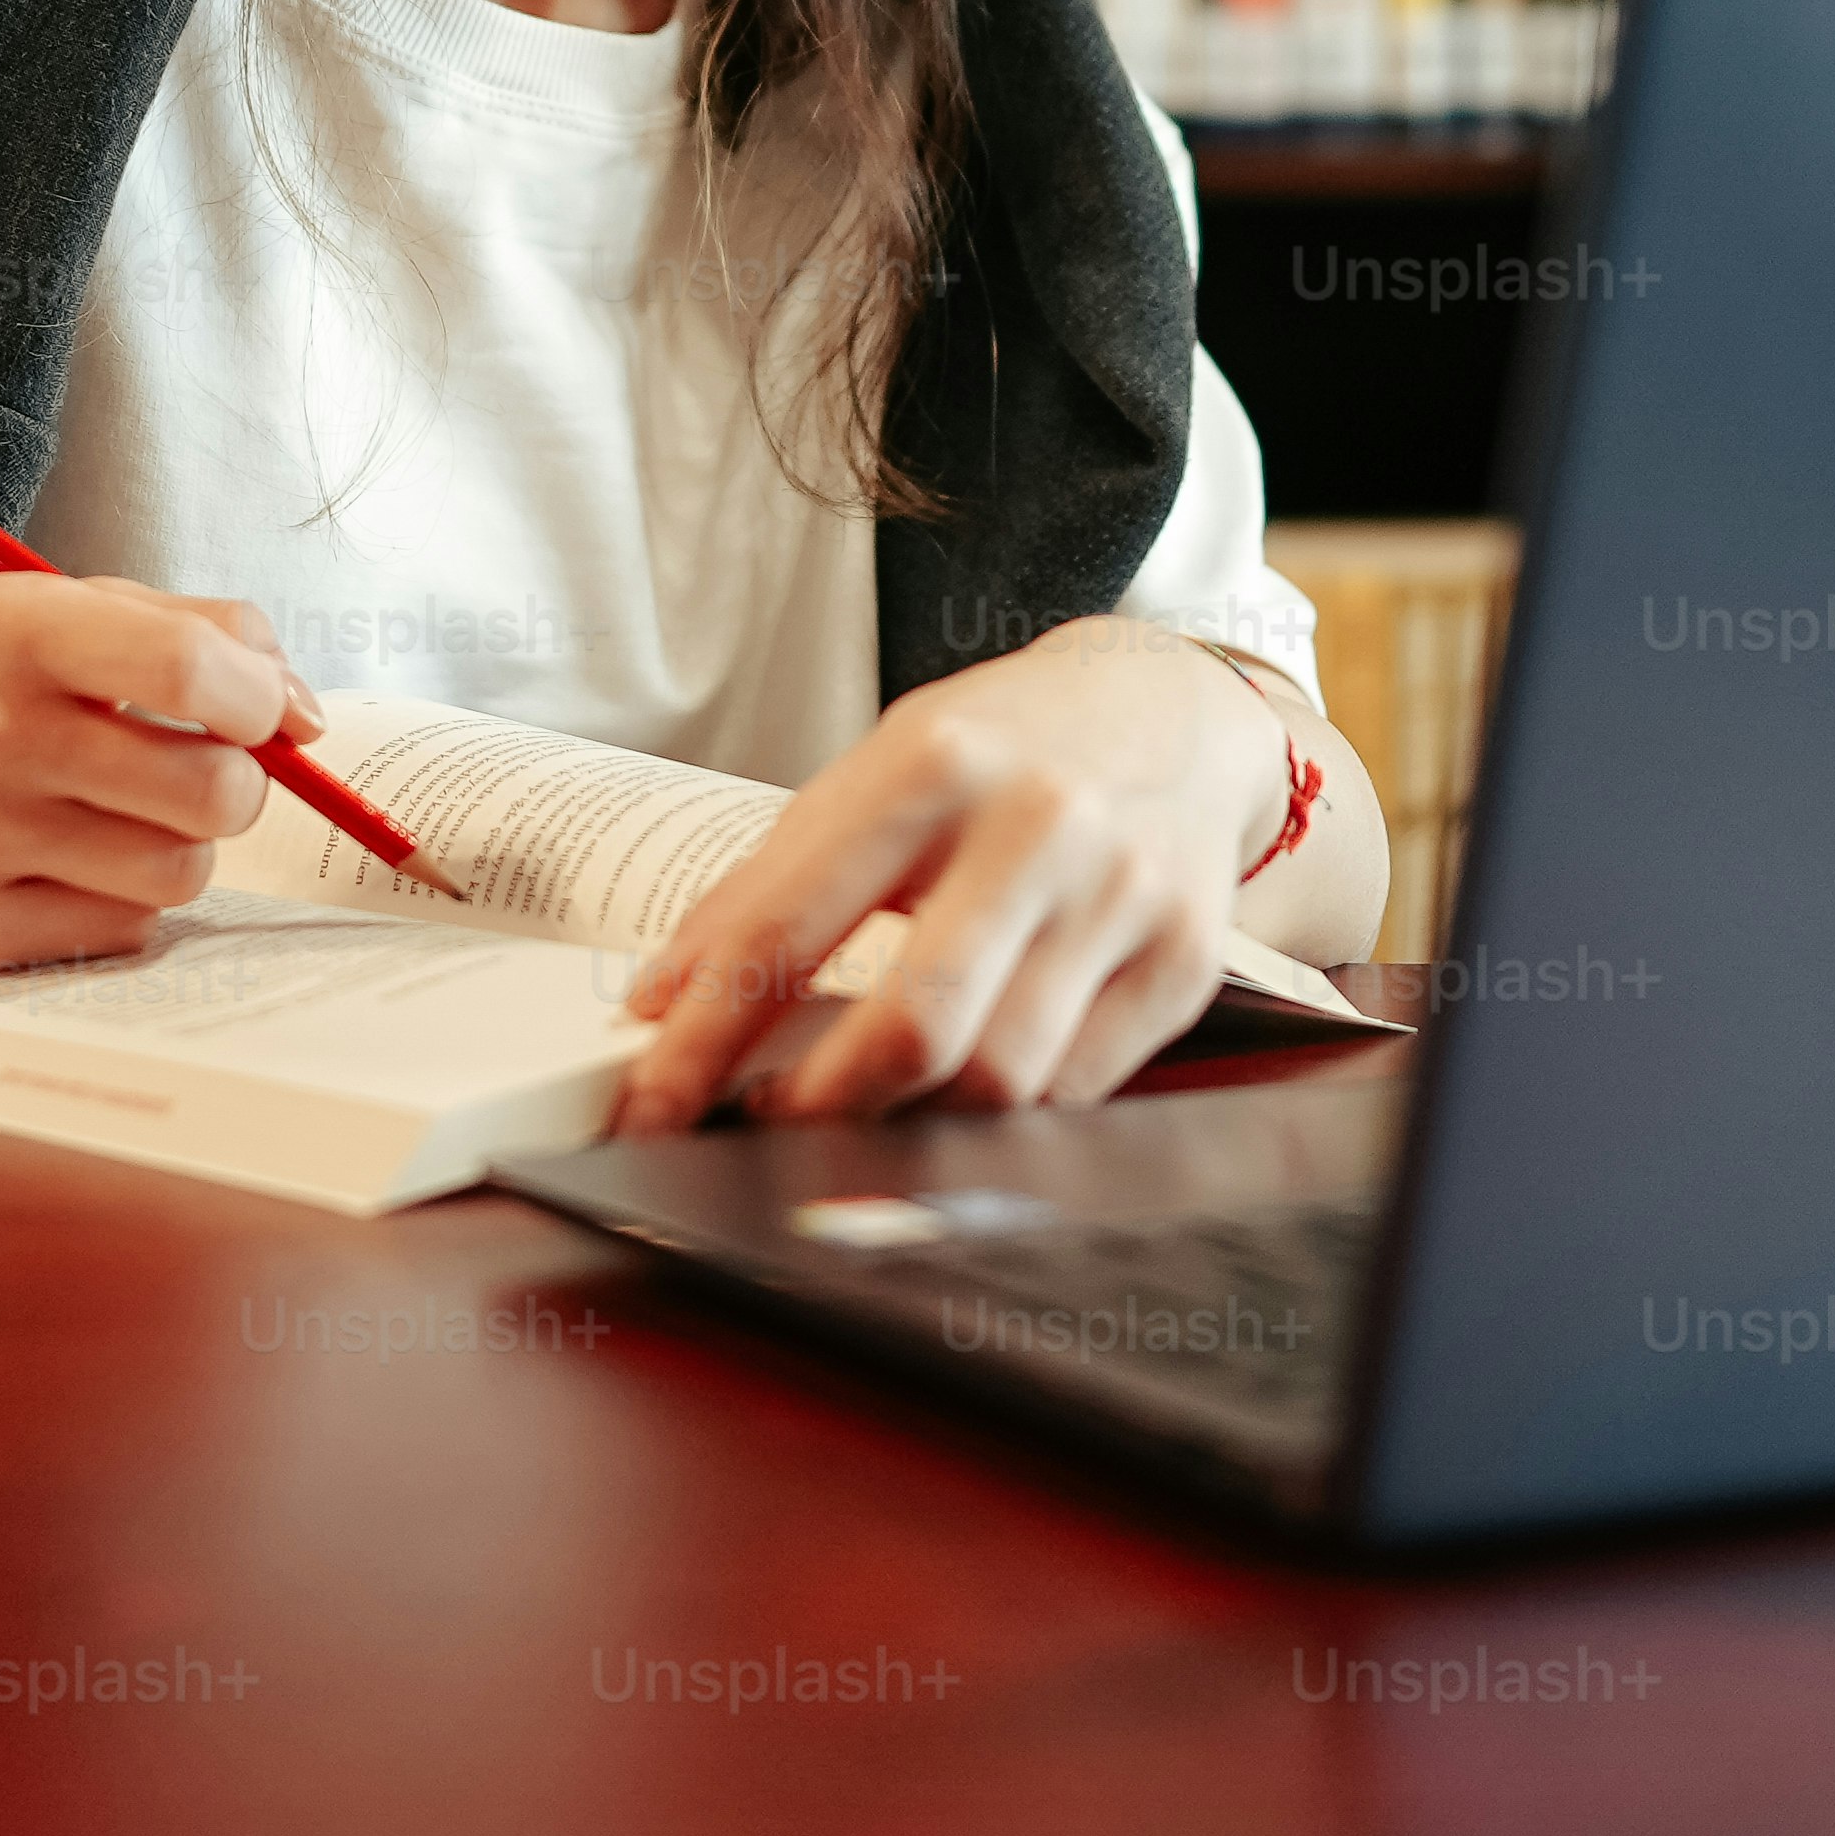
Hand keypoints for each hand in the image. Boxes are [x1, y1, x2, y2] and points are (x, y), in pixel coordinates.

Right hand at [0, 573, 297, 971]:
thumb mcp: (51, 610)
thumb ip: (195, 630)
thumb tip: (304, 715)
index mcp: (9, 631)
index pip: (191, 668)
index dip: (259, 697)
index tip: (254, 706)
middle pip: (209, 791)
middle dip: (234, 782)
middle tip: (194, 767)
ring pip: (176, 873)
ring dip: (177, 847)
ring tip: (119, 814)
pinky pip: (119, 932)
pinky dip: (119, 901)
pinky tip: (61, 861)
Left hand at [605, 622, 1273, 1132]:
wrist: (1171, 708)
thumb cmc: (1002, 747)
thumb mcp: (878, 769)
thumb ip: (775, 881)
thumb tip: (665, 1004)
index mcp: (933, 764)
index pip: (788, 925)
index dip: (705, 1034)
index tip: (652, 1099)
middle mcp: (1037, 827)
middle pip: (911, 1028)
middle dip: (816, 1108)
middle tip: (761, 1127)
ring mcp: (1122, 897)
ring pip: (998, 1078)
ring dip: (905, 1123)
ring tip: (856, 1112)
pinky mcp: (1182, 962)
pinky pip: (1073, 1091)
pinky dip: (997, 1116)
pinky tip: (954, 1097)